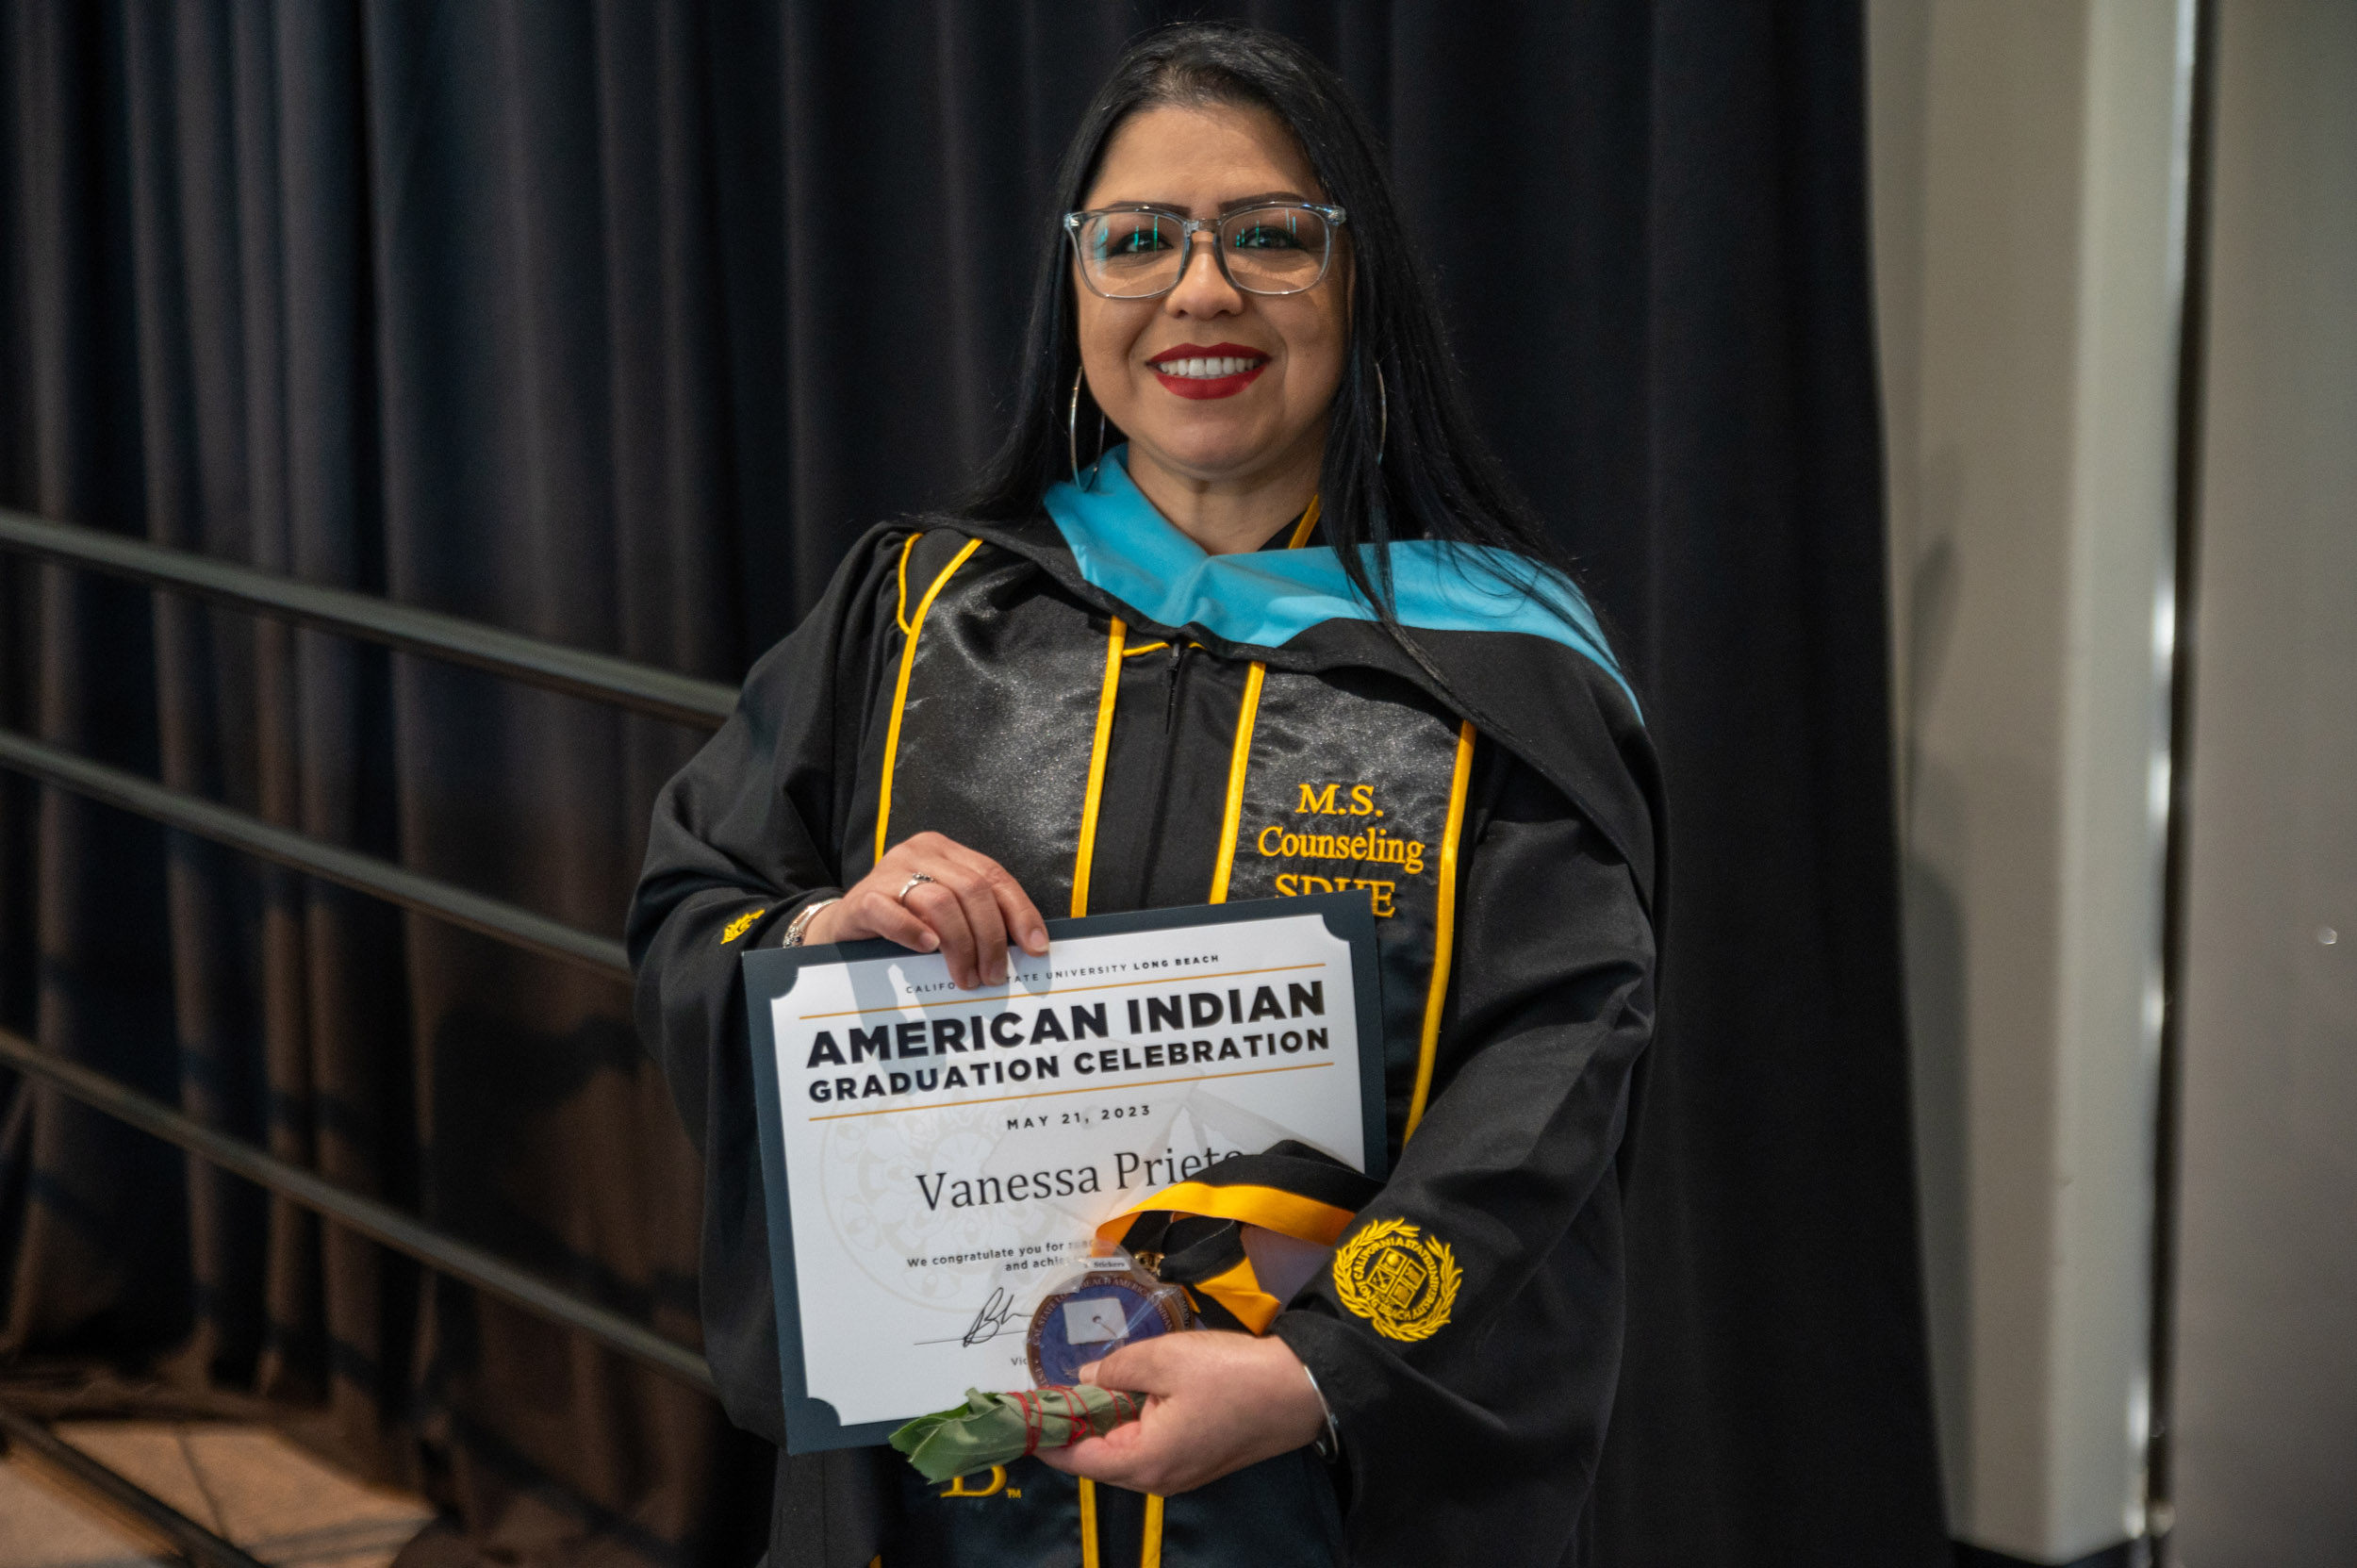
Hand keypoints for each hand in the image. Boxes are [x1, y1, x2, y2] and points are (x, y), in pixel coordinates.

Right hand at [803, 831, 1046, 987]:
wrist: (845, 924)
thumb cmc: (906, 920)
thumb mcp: (948, 911)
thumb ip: (978, 916)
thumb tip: (1027, 947)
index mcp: (947, 850)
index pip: (995, 875)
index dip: (1021, 912)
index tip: (1036, 948)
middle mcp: (920, 852)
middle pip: (972, 890)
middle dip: (991, 937)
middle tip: (994, 976)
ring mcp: (889, 871)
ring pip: (940, 902)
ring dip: (961, 945)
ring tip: (967, 977)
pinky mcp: (864, 897)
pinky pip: (892, 912)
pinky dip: (913, 932)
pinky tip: (928, 949)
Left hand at [1032, 1331, 1326, 1495]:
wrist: (1299, 1390)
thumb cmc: (1231, 1375)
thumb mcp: (1165, 1358)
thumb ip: (1116, 1370)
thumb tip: (1085, 1380)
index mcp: (1145, 1460)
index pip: (1076, 1458)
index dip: (1044, 1436)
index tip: (1018, 1415)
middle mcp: (1158, 1477)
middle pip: (1096, 1460)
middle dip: (1068, 1430)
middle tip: (1044, 1394)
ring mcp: (1180, 1472)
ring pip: (1122, 1453)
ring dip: (1099, 1425)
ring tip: (1077, 1390)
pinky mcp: (1196, 1459)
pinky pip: (1147, 1447)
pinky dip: (1127, 1424)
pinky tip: (1121, 1394)